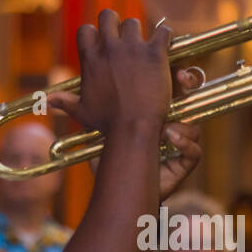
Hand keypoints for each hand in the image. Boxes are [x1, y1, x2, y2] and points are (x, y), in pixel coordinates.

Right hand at [47, 10, 171, 142]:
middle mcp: (110, 48)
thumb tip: (44, 102)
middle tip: (122, 36)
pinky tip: (163, 44)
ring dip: (138, 32)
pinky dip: (164, 36)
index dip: (93, 34)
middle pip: (108, 15)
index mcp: (91, 59)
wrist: (133, 128)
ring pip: (133, 23)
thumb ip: (64, 102)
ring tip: (143, 46)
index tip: (100, 42)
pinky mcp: (155, 54)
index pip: (85, 30)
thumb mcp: (81, 111)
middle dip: (114, 22)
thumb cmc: (107, 123)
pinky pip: (162, 31)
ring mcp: (133, 49)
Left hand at [71, 66, 203, 198]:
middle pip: (189, 98)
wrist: (117, 186)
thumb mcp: (98, 129)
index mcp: (153, 112)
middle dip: (190, 84)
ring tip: (166, 126)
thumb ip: (88, 109)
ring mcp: (180, 143)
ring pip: (194, 126)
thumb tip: (57, 94)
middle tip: (182, 78)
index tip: (168, 65)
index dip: (172, 73)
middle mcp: (170, 124)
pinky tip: (171, 137)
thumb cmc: (110, 158)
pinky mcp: (185, 163)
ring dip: (182, 125)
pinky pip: (194, 150)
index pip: (168, 86)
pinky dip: (185, 143)